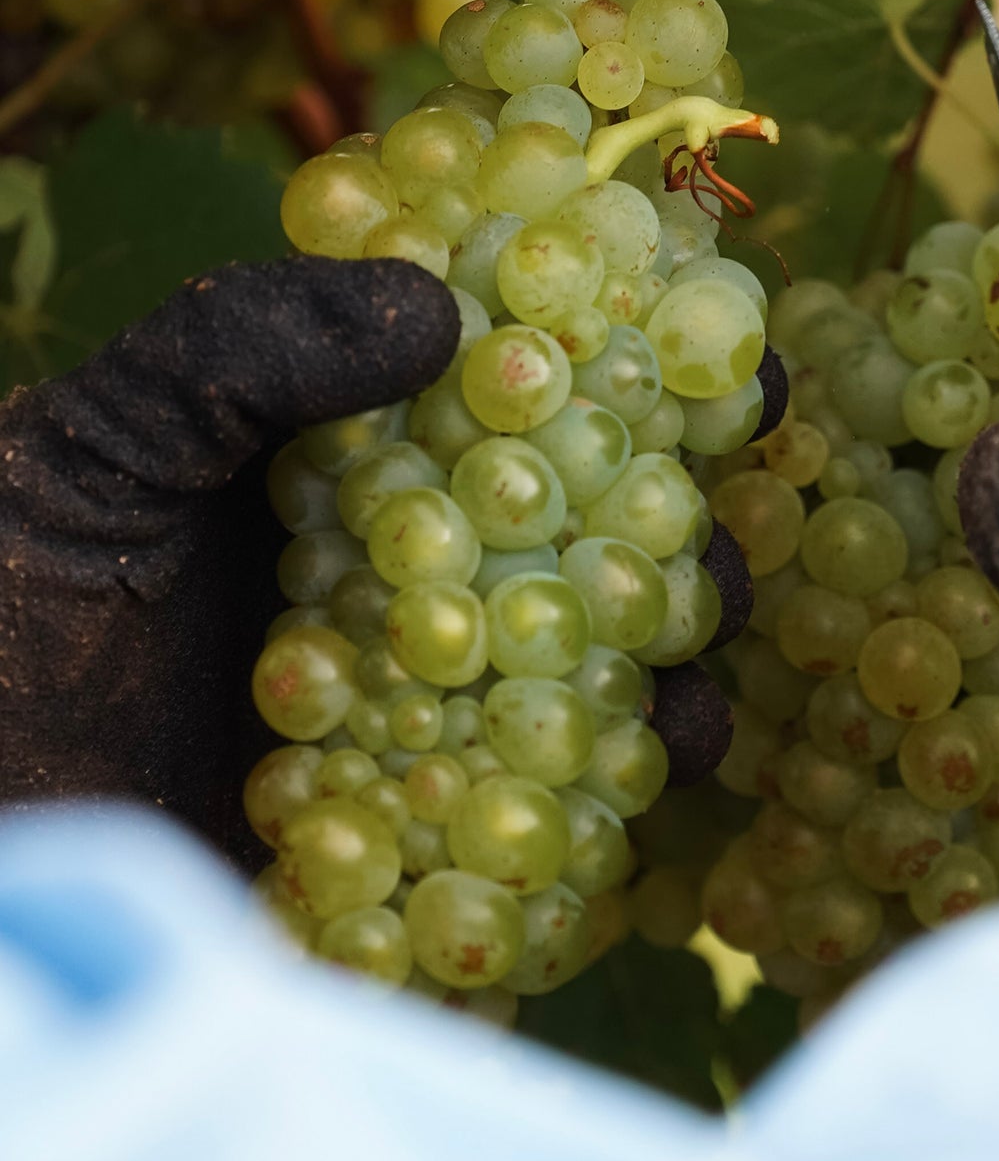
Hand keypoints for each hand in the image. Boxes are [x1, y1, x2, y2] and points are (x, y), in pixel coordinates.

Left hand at [0, 256, 755, 856]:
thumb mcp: (100, 444)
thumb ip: (240, 350)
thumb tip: (439, 313)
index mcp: (354, 466)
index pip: (527, 399)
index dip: (644, 376)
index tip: (735, 369)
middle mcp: (404, 583)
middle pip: (592, 549)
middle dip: (687, 551)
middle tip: (727, 562)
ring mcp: (410, 718)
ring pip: (588, 694)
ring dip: (669, 694)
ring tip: (687, 707)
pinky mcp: (396, 847)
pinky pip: (530, 839)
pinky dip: (604, 831)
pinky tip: (620, 810)